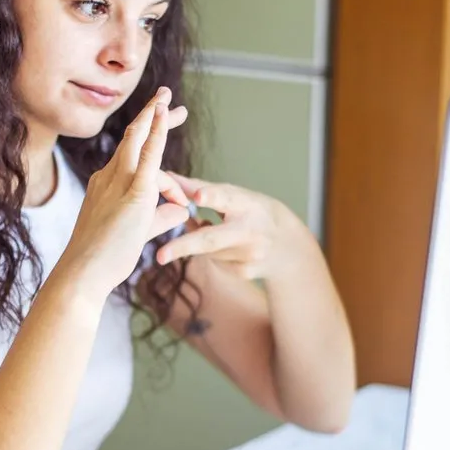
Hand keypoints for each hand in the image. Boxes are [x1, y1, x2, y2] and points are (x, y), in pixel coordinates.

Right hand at [56, 87, 191, 298]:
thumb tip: (181, 209)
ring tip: (173, 104)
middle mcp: (108, 176)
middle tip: (168, 97)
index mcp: (106, 184)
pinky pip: (149, 157)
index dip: (147, 137)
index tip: (160, 122)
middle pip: (132, 137)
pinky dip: (158, 133)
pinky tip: (165, 114)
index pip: (131, 154)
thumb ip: (160, 217)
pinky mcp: (133, 193)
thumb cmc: (104, 259)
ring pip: (137, 140)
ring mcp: (118, 182)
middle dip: (152, 115)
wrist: (83, 273)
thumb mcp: (138, 232)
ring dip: (156, 118)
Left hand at [156, 174, 309, 280]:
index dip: (212, 196)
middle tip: (159, 255)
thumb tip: (166, 176)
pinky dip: (212, 254)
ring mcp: (248, 255)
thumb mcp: (238, 197)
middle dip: (183, 246)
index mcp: (249, 204)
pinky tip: (230, 247)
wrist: (289, 248)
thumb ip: (202, 189)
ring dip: (199, 242)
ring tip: (213, 229)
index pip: (228, 198)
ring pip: (206, 250)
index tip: (197, 197)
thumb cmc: (256, 213)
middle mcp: (250, 231)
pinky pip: (214, 261)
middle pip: (211, 239)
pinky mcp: (243, 272)